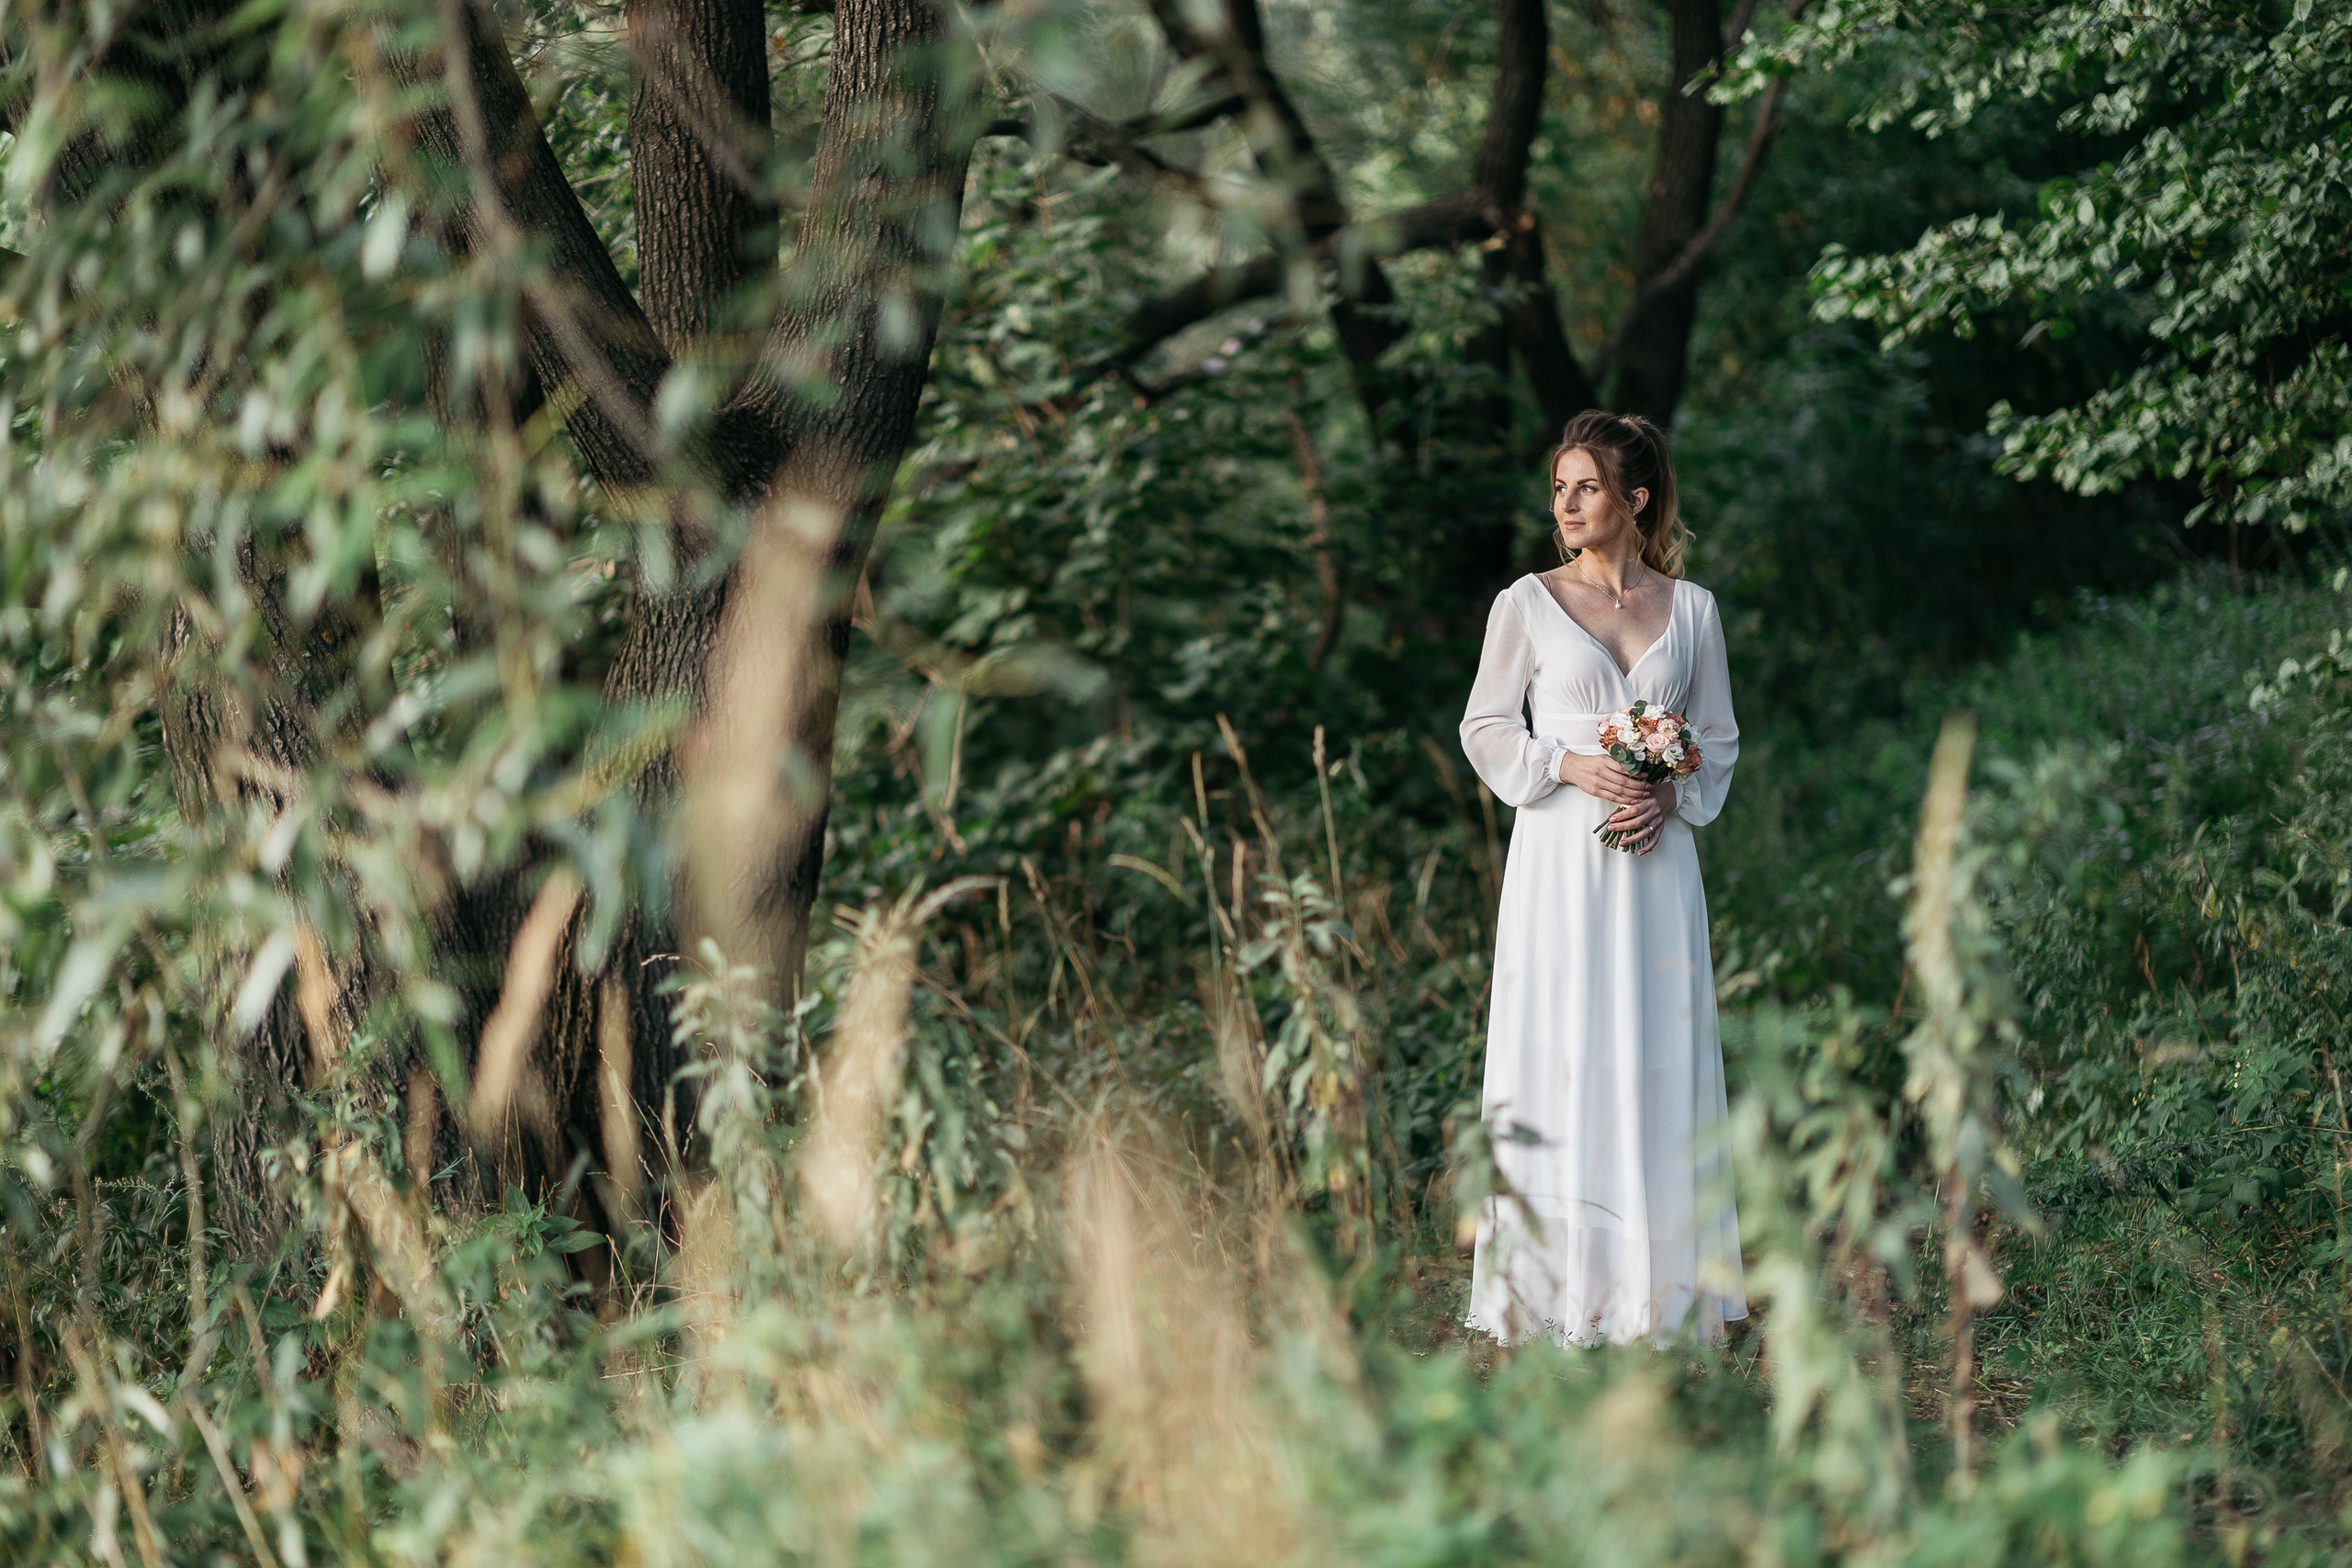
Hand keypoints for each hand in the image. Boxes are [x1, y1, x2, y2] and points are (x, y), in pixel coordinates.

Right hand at [1558, 755, 1675, 853]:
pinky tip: (1632, 801)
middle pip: (1624, 781)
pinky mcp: (1596, 791)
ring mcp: (1598, 783)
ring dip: (1634, 794)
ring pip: (1620, 791)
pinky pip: (1612, 797)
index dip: (1636, 773)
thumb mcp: (1603, 758)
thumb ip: (1617, 763)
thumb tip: (1634, 768)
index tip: (1645, 776)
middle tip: (1648, 788)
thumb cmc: (1590, 763)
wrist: (1573, 768)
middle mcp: (1602, 772)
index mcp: (1605, 761)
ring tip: (1644, 795)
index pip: (1624, 768)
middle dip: (1638, 786)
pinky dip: (1624, 800)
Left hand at [1604, 779, 1677, 853]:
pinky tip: (1640, 852)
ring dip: (1633, 839)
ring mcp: (1658, 821)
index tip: (1611, 819)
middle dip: (1624, 827)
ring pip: (1646, 832)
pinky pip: (1655, 839)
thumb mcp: (1638, 796)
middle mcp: (1654, 812)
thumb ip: (1625, 804)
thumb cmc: (1650, 796)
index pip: (1635, 810)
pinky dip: (1648, 847)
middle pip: (1639, 822)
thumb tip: (1610, 816)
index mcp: (1648, 803)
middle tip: (1612, 829)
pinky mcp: (1661, 828)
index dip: (1623, 815)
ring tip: (1622, 843)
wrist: (1666, 797)